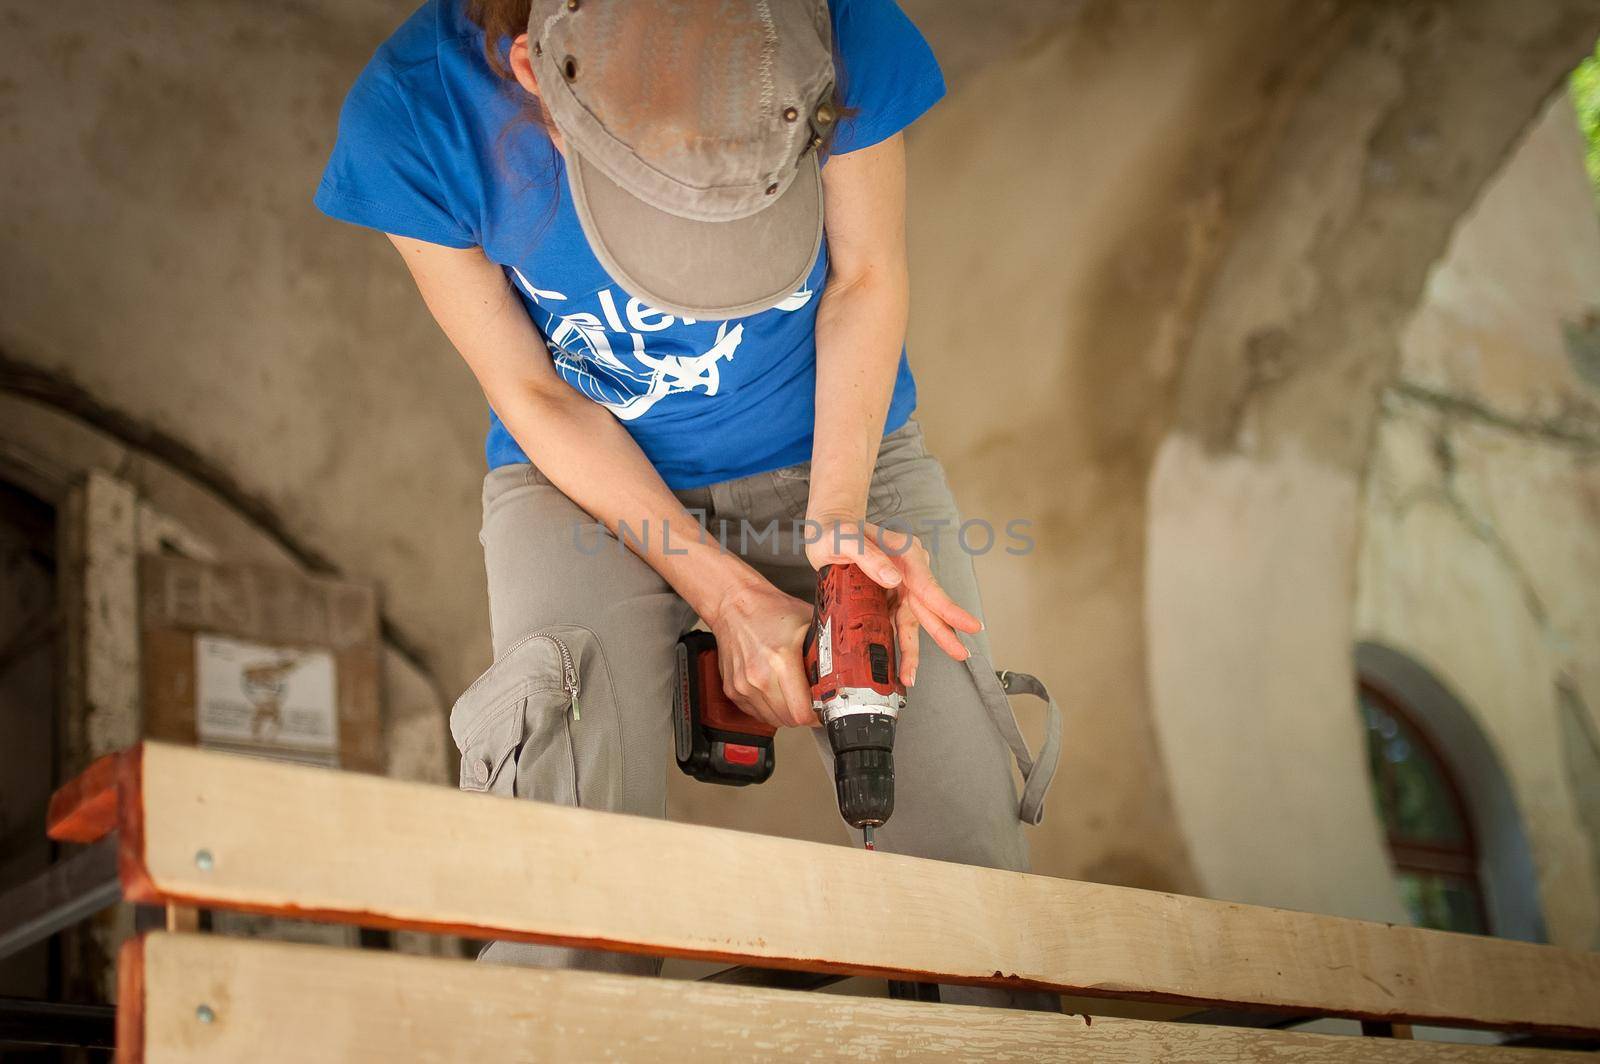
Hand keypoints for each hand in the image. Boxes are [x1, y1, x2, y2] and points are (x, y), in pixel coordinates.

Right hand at [705, 579, 817, 728]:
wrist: (735, 605)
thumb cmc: (771, 611)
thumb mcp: (809, 624)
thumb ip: (828, 650)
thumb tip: (846, 671)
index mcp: (781, 660)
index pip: (802, 712)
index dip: (817, 714)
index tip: (822, 708)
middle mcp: (759, 676)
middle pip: (789, 720)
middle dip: (804, 714)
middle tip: (810, 701)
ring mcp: (743, 685)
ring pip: (773, 720)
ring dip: (786, 713)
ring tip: (792, 694)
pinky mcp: (732, 690)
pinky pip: (757, 713)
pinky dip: (769, 708)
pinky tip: (774, 690)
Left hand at [805, 514, 981, 686]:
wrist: (829, 529)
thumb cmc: (836, 530)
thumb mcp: (846, 539)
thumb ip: (868, 556)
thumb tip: (893, 579)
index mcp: (906, 554)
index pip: (929, 585)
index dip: (948, 608)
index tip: (968, 624)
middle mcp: (908, 571)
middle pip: (928, 607)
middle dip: (943, 633)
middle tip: (960, 653)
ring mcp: (900, 585)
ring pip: (913, 621)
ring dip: (912, 649)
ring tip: (911, 675)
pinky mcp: (889, 597)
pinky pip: (897, 623)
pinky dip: (899, 644)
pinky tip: (900, 665)